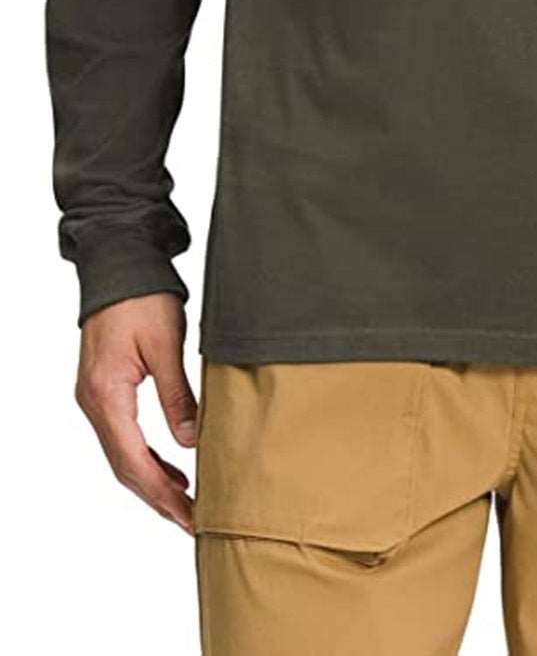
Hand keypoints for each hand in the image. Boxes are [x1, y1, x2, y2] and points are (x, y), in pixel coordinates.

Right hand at [76, 292, 195, 532]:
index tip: (190, 514)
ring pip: (121, 455)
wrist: (118, 265)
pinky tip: (170, 466)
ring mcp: (95, 398)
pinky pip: (122, 437)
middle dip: (158, 497)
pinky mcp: (104, 391)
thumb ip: (177, 396)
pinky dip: (145, 458)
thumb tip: (191, 442)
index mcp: (107, 394)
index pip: (134, 460)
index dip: (163, 492)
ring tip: (185, 502)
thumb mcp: (166, 345)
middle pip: (124, 466)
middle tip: (191, 522)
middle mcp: (94, 402)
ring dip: (151, 481)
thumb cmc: (142, 297)